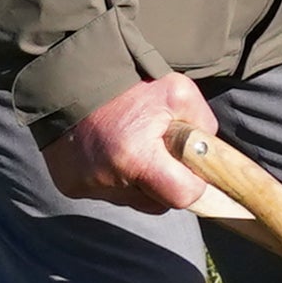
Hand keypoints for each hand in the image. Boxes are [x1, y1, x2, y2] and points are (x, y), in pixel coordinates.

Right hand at [38, 74, 221, 214]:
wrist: (70, 79)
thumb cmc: (129, 87)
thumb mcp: (177, 92)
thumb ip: (203, 124)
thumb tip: (211, 154)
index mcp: (137, 158)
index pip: (182, 197)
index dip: (193, 184)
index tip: (192, 170)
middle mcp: (108, 180)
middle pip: (156, 203)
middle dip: (165, 183)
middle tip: (160, 154)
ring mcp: (86, 186)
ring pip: (131, 200)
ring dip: (139, 182)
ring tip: (133, 148)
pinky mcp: (70, 186)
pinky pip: (106, 193)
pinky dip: (113, 178)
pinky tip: (110, 153)